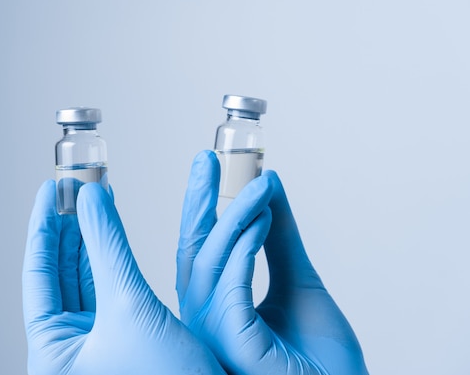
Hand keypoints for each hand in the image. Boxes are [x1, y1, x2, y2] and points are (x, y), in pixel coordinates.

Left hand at [23, 180, 225, 374]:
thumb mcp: (130, 305)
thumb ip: (108, 246)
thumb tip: (90, 196)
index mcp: (52, 353)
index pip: (38, 275)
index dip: (43, 227)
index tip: (48, 190)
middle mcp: (68, 350)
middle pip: (60, 275)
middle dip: (69, 228)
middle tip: (75, 188)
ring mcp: (95, 345)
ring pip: (84, 280)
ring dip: (90, 240)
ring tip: (93, 201)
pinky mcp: (121, 341)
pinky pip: (107, 290)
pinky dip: (109, 260)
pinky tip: (110, 234)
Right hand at [177, 151, 368, 374]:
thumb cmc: (322, 356)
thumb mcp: (298, 280)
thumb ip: (279, 237)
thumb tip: (268, 185)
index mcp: (215, 306)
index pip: (200, 248)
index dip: (201, 206)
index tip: (209, 166)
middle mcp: (205, 319)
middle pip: (192, 251)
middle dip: (199, 202)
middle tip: (207, 160)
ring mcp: (214, 334)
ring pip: (210, 264)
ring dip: (234, 218)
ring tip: (259, 188)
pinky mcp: (233, 344)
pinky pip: (231, 287)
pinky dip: (245, 249)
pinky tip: (263, 220)